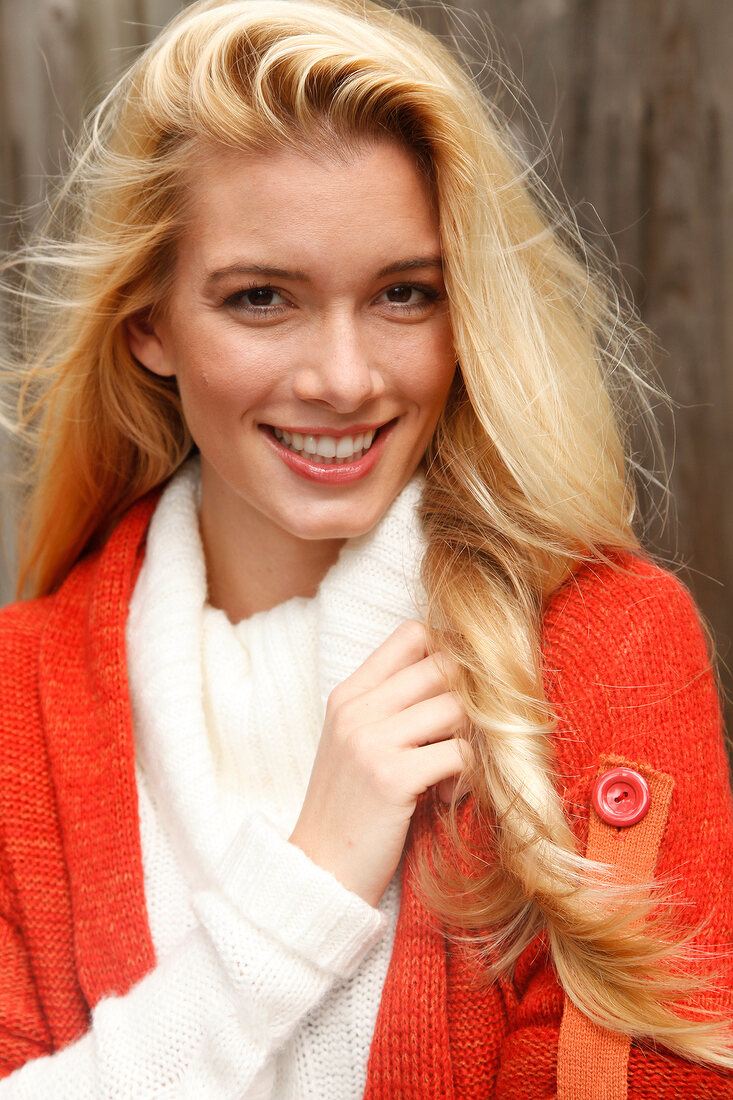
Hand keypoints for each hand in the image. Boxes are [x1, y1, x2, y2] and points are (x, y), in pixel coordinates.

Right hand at [289, 620, 469, 906]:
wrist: (318, 871)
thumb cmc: (350, 807)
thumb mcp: (357, 743)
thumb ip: (394, 705)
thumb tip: (461, 675)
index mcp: (349, 693)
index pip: (413, 634)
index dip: (447, 654)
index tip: (456, 692)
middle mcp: (357, 708)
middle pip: (444, 666)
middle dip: (470, 701)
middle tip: (464, 737)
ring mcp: (372, 741)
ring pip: (458, 707)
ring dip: (472, 740)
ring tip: (454, 771)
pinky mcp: (392, 777)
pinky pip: (461, 754)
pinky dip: (469, 776)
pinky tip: (447, 794)